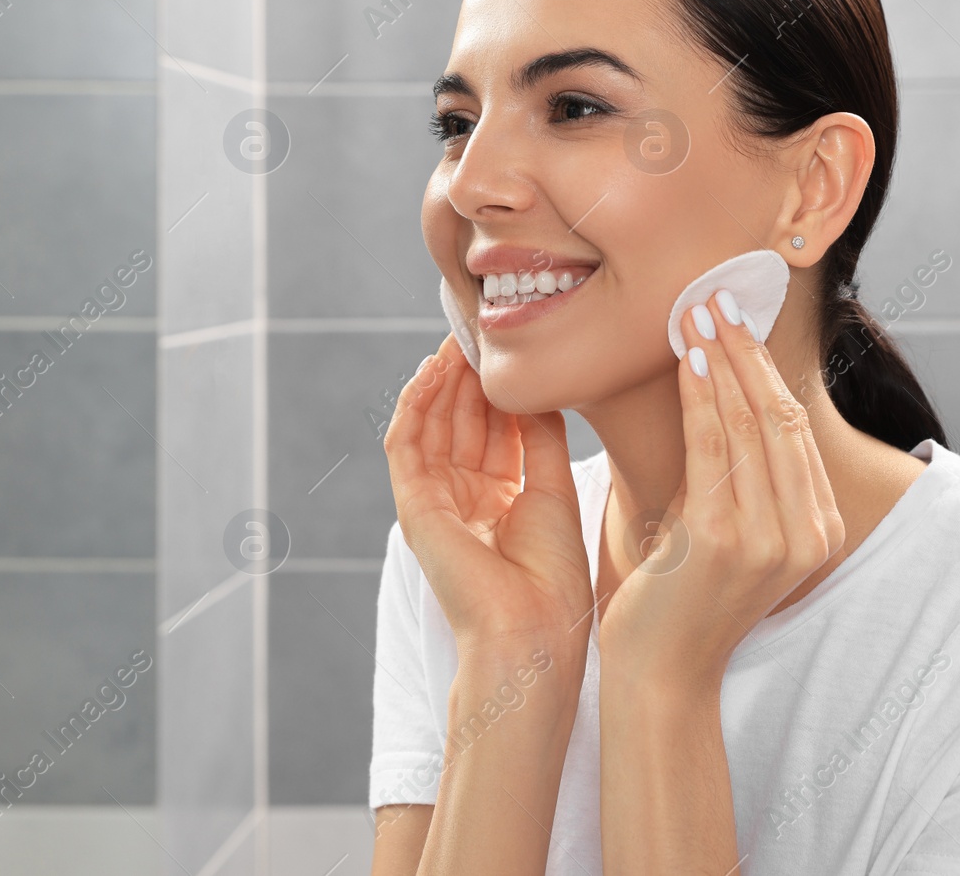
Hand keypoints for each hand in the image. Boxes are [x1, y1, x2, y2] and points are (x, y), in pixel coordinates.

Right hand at [383, 333, 593, 665]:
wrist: (532, 633)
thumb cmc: (552, 579)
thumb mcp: (553, 491)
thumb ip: (541, 438)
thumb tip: (535, 389)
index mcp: (499, 501)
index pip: (493, 429)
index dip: (500, 387)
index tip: (513, 347)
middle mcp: (464, 498)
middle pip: (461, 421)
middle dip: (470, 375)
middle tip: (482, 327)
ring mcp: (436, 502)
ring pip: (431, 425)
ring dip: (443, 380)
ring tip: (459, 338)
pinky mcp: (414, 507)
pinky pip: (406, 444)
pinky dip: (416, 404)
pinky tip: (434, 371)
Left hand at [598, 293, 844, 692]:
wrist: (662, 672)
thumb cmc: (685, 599)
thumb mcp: (731, 533)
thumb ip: (742, 480)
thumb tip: (724, 400)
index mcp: (820, 530)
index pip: (795, 427)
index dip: (764, 367)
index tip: (737, 319)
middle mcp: (808, 532)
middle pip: (779, 415)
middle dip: (745, 348)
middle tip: (715, 295)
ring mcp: (772, 535)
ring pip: (750, 421)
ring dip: (721, 358)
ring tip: (696, 311)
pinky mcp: (726, 537)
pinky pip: (714, 444)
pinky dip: (700, 392)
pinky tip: (686, 356)